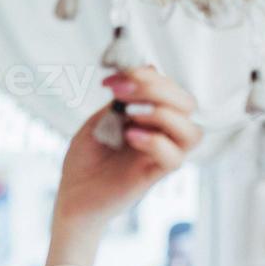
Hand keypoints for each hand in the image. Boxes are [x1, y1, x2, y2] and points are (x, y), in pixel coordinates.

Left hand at [55, 65, 201, 231]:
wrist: (72, 198)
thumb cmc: (84, 162)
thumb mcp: (100, 120)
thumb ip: (123, 99)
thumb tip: (149, 67)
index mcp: (150, 118)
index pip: (170, 89)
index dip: (146, 76)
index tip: (111, 81)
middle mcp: (162, 135)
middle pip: (187, 104)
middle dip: (157, 89)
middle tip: (122, 94)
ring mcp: (159, 156)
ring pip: (192, 132)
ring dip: (163, 115)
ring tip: (131, 115)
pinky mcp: (153, 176)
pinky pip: (174, 159)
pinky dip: (155, 142)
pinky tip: (129, 137)